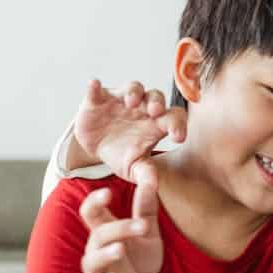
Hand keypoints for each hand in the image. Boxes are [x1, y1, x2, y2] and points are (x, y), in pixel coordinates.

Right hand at [71, 80, 187, 183]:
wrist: (97, 149)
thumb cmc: (122, 154)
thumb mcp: (134, 168)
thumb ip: (146, 174)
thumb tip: (153, 188)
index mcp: (156, 124)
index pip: (174, 118)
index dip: (178, 124)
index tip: (178, 138)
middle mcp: (142, 108)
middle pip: (156, 97)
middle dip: (157, 102)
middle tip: (156, 112)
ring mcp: (121, 100)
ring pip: (133, 88)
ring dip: (133, 92)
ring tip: (131, 102)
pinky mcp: (98, 99)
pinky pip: (97, 89)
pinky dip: (94, 86)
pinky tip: (93, 85)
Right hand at [78, 170, 161, 272]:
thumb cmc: (139, 258)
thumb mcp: (147, 233)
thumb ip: (146, 209)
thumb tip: (150, 180)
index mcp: (106, 230)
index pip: (91, 212)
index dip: (95, 201)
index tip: (108, 192)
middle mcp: (96, 248)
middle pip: (99, 234)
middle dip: (119, 229)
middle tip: (143, 225)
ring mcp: (97, 270)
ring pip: (94, 260)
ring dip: (106, 254)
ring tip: (121, 249)